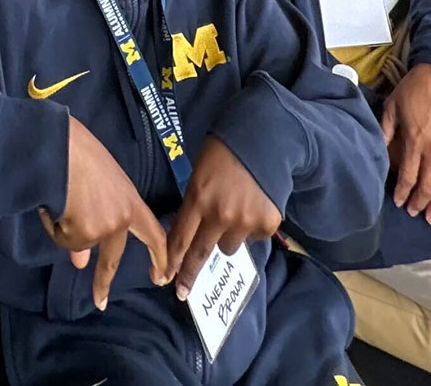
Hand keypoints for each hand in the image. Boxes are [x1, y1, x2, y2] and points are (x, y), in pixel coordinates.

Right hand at [43, 115, 170, 308]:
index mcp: (131, 201)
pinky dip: (53, 225)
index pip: (153, 234)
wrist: (59, 148)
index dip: (159, 257)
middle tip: (101, 302)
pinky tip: (51, 202)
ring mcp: (102, 228)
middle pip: (113, 258)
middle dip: (103, 282)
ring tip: (56, 198)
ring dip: (63, 227)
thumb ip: (98, 218)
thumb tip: (82, 262)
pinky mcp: (81, 234)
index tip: (162, 276)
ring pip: (78, 243)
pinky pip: (61, 238)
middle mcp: (121, 218)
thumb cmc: (80, 153)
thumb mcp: (97, 186)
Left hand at [167, 137, 279, 295]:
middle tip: (182, 292)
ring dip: (227, 236)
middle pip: (200, 253)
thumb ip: (194, 205)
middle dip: (189, 274)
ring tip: (234, 210)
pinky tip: (253, 205)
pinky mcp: (266, 223)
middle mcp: (220, 214)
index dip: (172, 262)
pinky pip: (253, 238)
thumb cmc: (224, 153)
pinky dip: (252, 228)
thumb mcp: (199, 176)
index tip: (164, 281)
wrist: (264, 138)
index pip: (180, 238)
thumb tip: (189, 236)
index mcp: (198, 198)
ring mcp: (244, 221)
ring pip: (228, 247)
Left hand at [381, 65, 430, 221]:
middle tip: (413, 213)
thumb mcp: (391, 107)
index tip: (397, 202)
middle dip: (419, 204)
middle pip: (427, 186)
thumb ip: (385, 131)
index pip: (408, 177)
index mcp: (415, 142)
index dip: (402, 193)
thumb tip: (376, 150)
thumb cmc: (413, 91)